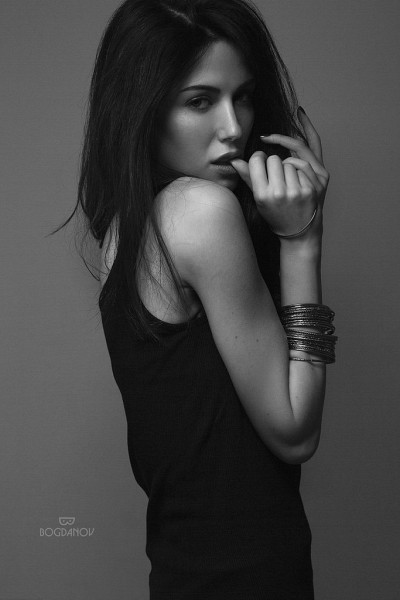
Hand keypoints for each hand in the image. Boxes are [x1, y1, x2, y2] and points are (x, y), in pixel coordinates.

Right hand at [230, 107, 328, 239]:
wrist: (298, 233)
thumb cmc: (276, 214)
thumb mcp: (259, 200)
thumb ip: (248, 178)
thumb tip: (234, 160)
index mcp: (262, 195)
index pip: (257, 161)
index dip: (259, 158)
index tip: (262, 162)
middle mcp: (278, 193)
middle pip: (274, 159)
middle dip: (275, 164)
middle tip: (277, 177)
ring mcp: (295, 192)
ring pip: (290, 163)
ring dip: (289, 169)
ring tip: (289, 183)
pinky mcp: (310, 190)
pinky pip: (303, 168)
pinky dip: (301, 173)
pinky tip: (299, 185)